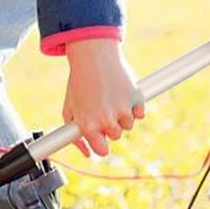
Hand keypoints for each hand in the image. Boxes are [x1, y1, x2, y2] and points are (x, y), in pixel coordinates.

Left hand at [61, 39, 144, 157]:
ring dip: (122, 114)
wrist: (92, 55)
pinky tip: (121, 92)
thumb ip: (74, 135)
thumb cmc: (79, 83)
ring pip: (128, 125)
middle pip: (116, 136)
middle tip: (102, 106)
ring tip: (110, 96)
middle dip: (110, 124)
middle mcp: (106, 120)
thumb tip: (87, 153)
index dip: (102, 144)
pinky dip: (134, 105)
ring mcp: (122, 110)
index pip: (102, 151)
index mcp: (88, 125)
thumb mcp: (69, 109)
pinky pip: (140, 113)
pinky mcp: (136, 98)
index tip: (101, 137)